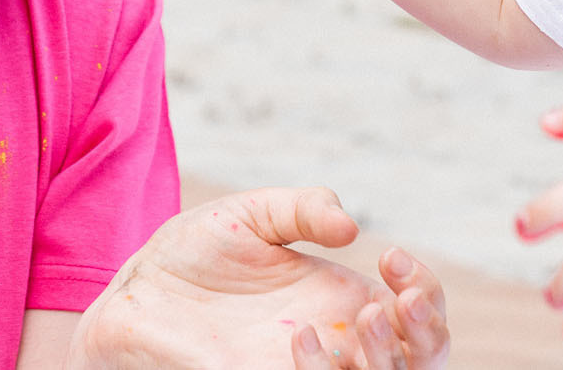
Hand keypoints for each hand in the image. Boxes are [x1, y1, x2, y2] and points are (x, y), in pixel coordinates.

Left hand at [74, 187, 447, 369]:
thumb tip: (352, 228)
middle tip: (395, 300)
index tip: (392, 256)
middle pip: (419, 364)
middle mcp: (335, 345)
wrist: (135, 289)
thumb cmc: (196, 251)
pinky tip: (301, 337)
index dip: (425, 292)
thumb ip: (305, 209)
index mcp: (344, 302)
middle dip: (427, 336)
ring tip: (357, 317)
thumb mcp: (255, 213)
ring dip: (384, 362)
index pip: (418, 314)